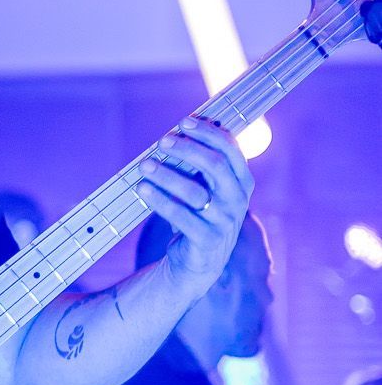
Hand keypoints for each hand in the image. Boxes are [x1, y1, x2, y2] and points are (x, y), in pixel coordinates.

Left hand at [136, 116, 252, 293]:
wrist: (198, 262)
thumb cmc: (199, 215)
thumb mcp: (208, 188)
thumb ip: (201, 164)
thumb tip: (179, 130)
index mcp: (242, 182)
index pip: (231, 150)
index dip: (208, 133)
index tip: (183, 122)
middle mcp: (237, 200)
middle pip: (215, 165)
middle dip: (187, 149)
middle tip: (162, 141)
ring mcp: (224, 221)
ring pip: (194, 191)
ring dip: (166, 175)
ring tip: (144, 165)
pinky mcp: (207, 240)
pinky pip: (180, 216)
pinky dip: (159, 201)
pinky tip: (142, 189)